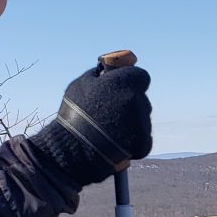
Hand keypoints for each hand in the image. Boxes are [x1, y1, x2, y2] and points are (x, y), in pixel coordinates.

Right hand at [29, 64, 151, 186]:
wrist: (73, 149)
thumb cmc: (74, 114)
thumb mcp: (80, 85)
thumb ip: (99, 74)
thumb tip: (108, 67)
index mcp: (124, 82)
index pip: (141, 76)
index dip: (131, 83)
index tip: (122, 89)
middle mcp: (137, 99)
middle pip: (141, 99)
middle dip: (130, 105)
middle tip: (109, 115)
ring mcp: (142, 121)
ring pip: (142, 120)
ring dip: (131, 124)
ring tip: (109, 132)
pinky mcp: (143, 141)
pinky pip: (143, 138)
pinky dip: (133, 142)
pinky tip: (116, 143)